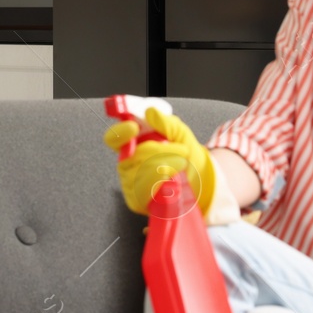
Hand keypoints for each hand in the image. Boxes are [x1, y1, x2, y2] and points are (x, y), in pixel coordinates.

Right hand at [104, 107, 218, 217]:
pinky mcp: (136, 200)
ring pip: (140, 172)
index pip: (114, 138)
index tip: (134, 127)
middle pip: (133, 155)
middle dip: (160, 150)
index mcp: (132, 144)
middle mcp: (127, 163)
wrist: (199, 179)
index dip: (120, 132)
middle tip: (181, 149)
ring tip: (181, 163)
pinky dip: (160, 182)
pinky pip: (143, 190)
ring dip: (166, 165)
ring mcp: (129, 183)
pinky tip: (172, 179)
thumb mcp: (180, 132)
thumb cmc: (184, 153)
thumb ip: (166, 122)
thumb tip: (151, 112)